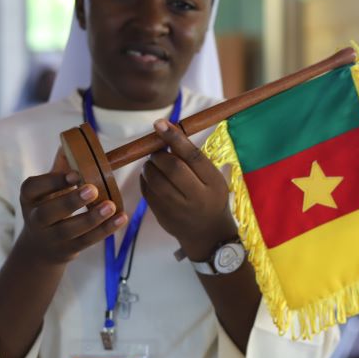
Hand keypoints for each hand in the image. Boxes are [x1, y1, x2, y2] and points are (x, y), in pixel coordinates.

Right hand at [15, 153, 127, 265]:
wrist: (39, 248)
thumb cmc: (48, 205)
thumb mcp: (47, 187)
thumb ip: (60, 166)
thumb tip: (72, 140)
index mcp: (29, 197)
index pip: (34, 188)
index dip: (53, 181)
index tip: (75, 174)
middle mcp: (36, 219)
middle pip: (49, 213)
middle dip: (70, 201)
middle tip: (92, 189)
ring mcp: (50, 238)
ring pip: (69, 230)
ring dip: (92, 218)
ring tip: (111, 205)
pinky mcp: (67, 250)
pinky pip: (86, 241)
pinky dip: (105, 230)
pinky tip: (121, 218)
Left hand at [141, 119, 236, 260]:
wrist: (208, 233)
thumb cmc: (210, 196)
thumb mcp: (212, 177)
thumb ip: (193, 159)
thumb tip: (166, 132)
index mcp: (213, 183)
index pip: (192, 156)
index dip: (174, 138)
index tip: (159, 124)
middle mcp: (197, 197)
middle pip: (172, 167)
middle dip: (159, 154)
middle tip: (157, 152)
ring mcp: (178, 210)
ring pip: (155, 180)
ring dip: (149, 166)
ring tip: (153, 164)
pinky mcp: (163, 216)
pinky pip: (147, 192)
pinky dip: (145, 179)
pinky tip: (151, 176)